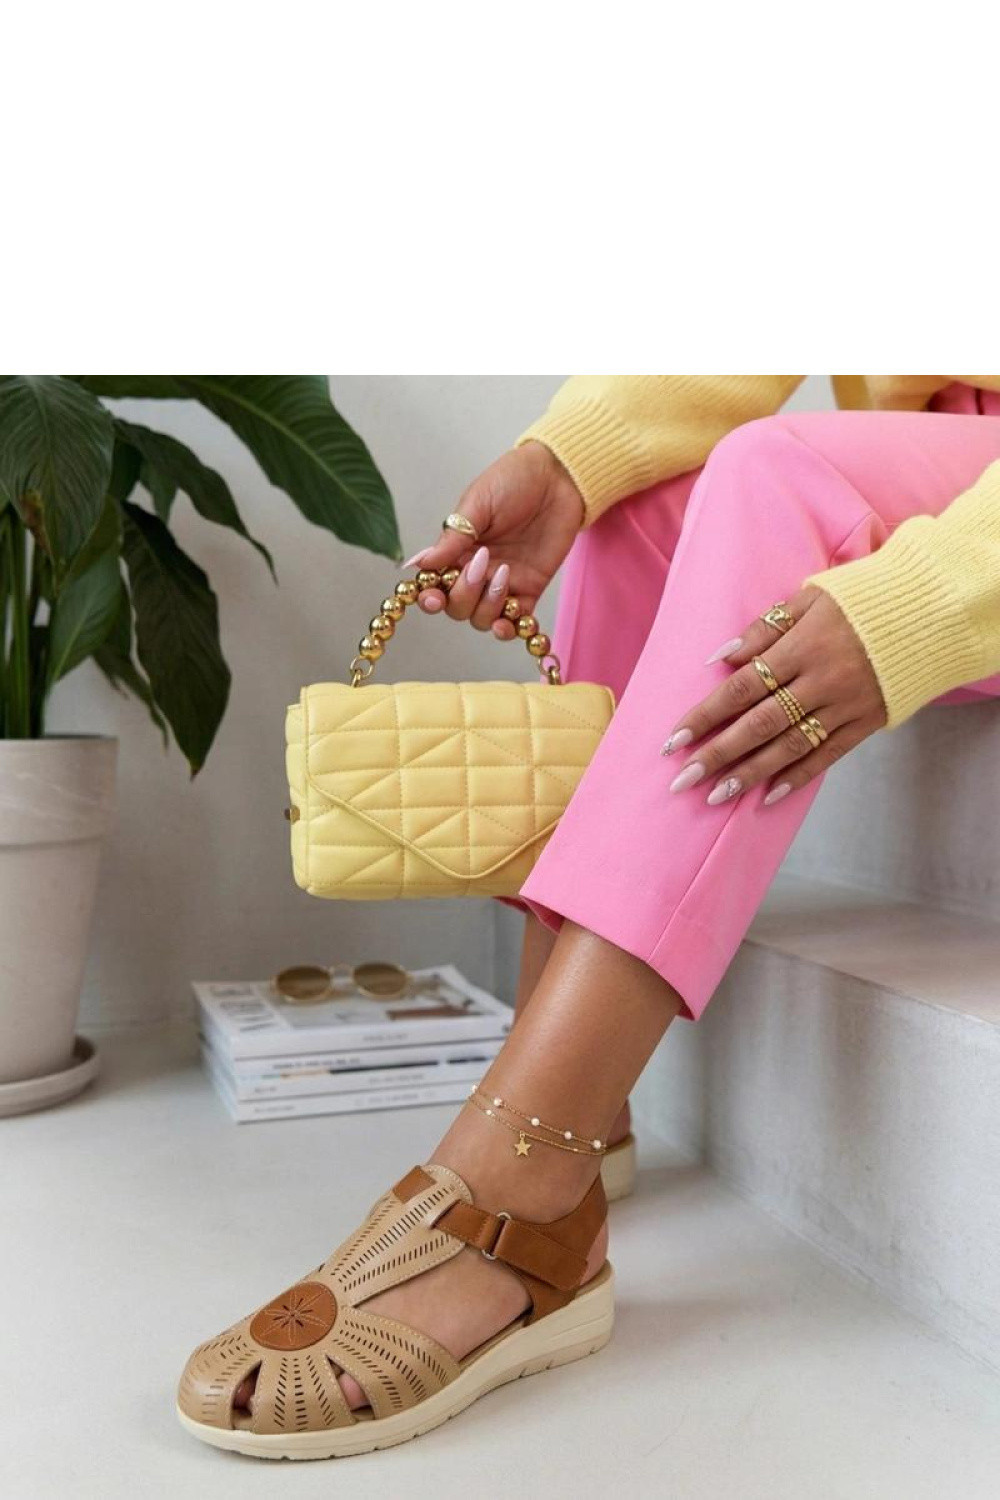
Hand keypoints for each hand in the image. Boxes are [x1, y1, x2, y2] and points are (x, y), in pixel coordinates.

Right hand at [404, 442, 583, 636]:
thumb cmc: (512, 481)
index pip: (435, 584)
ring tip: (503, 573)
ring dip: (487, 606)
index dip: (429, 597)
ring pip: (483, 617)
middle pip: (457, 606)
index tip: (433, 597)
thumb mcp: (477, 505)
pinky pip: (515, 621)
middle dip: (463, 595)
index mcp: (457, 550)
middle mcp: (476, 571)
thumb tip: (418, 564)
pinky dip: (509, 628)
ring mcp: (502, 583)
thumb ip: (452, 539)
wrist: (557, 477)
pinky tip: (507, 623)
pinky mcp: (530, 588)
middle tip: (480, 565)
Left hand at [662, 586, 886, 805]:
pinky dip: (797, 777)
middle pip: (760, 723)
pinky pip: (827, 756)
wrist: (930, 609)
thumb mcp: (810, 596)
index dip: (706, 715)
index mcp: (802, 646)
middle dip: (718, 754)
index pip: (742, 687)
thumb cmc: (861, 598)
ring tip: (716, 795)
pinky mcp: (867, 722)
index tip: (674, 739)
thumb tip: (720, 658)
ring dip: (750, 773)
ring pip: (790, 746)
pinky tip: (767, 796)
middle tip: (683, 780)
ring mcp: (846, 705)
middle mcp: (822, 680)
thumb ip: (764, 628)